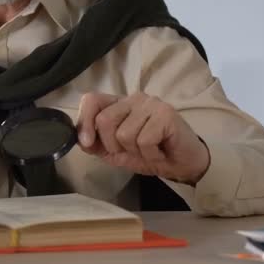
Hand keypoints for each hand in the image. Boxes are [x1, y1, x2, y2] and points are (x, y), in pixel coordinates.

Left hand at [76, 92, 209, 184]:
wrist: (183, 164)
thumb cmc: (150, 154)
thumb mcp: (116, 152)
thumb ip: (96, 144)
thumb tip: (80, 139)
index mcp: (118, 104)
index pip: (91, 100)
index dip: (84, 121)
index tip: (88, 143)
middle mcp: (133, 99)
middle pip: (104, 120)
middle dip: (113, 146)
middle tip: (131, 151)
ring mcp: (150, 104)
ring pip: (124, 134)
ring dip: (135, 152)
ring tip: (149, 150)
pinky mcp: (165, 114)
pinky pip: (143, 141)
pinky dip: (150, 154)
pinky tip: (160, 151)